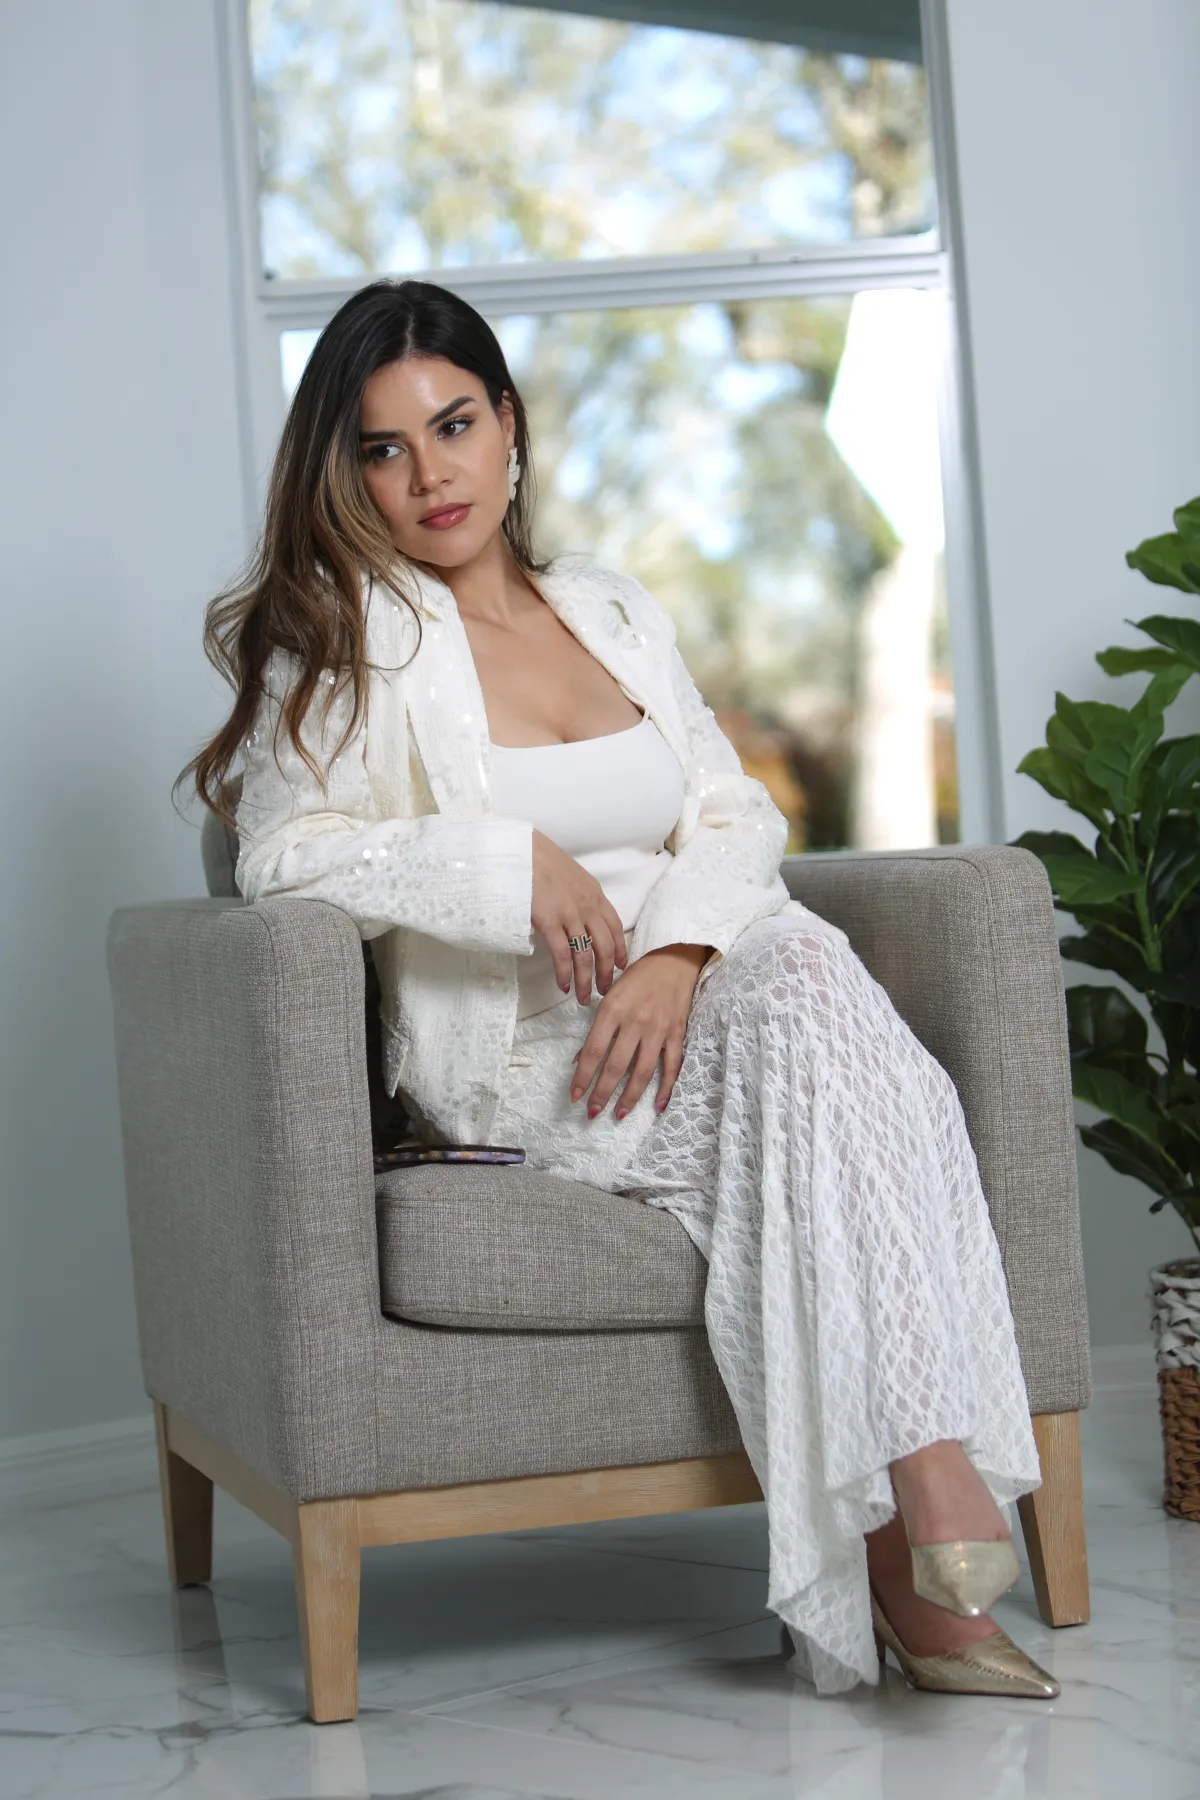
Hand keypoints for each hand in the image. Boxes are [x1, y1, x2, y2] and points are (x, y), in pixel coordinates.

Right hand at [530, 829, 627, 1003]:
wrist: (522, 849)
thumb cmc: (540, 859)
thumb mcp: (570, 875)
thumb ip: (578, 895)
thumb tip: (574, 916)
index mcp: (595, 894)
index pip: (615, 927)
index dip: (619, 949)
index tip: (620, 966)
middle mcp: (588, 906)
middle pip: (605, 946)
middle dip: (607, 972)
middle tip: (605, 990)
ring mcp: (570, 914)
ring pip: (586, 955)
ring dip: (586, 980)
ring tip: (584, 997)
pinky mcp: (550, 921)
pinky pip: (563, 954)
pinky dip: (565, 973)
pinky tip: (563, 985)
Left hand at [570, 942, 711, 1119]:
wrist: (674, 961)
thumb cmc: (638, 978)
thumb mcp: (611, 996)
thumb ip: (598, 1029)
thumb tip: (581, 1060)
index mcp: (613, 1010)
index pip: (593, 1051)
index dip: (583, 1077)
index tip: (575, 1096)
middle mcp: (634, 1021)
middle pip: (616, 1066)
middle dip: (602, 1093)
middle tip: (592, 1113)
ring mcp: (658, 1029)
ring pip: (642, 1071)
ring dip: (630, 1097)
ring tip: (619, 1114)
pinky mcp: (677, 1033)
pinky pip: (672, 1065)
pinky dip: (666, 1087)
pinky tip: (658, 1105)